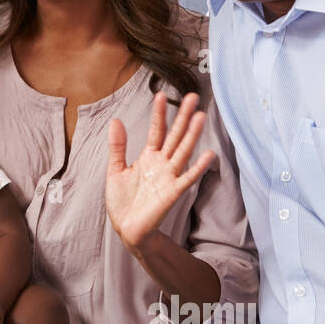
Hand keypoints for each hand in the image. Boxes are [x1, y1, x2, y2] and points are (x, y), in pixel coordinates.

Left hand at [106, 91, 214, 252]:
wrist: (126, 228)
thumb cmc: (123, 201)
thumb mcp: (115, 170)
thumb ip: (118, 146)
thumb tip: (116, 121)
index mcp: (148, 157)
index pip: (157, 130)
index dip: (159, 114)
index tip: (161, 95)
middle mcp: (162, 164)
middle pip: (175, 136)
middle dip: (183, 117)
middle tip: (193, 97)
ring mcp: (169, 177)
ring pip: (183, 152)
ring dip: (192, 135)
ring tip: (201, 117)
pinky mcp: (172, 193)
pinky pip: (187, 178)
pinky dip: (198, 168)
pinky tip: (209, 154)